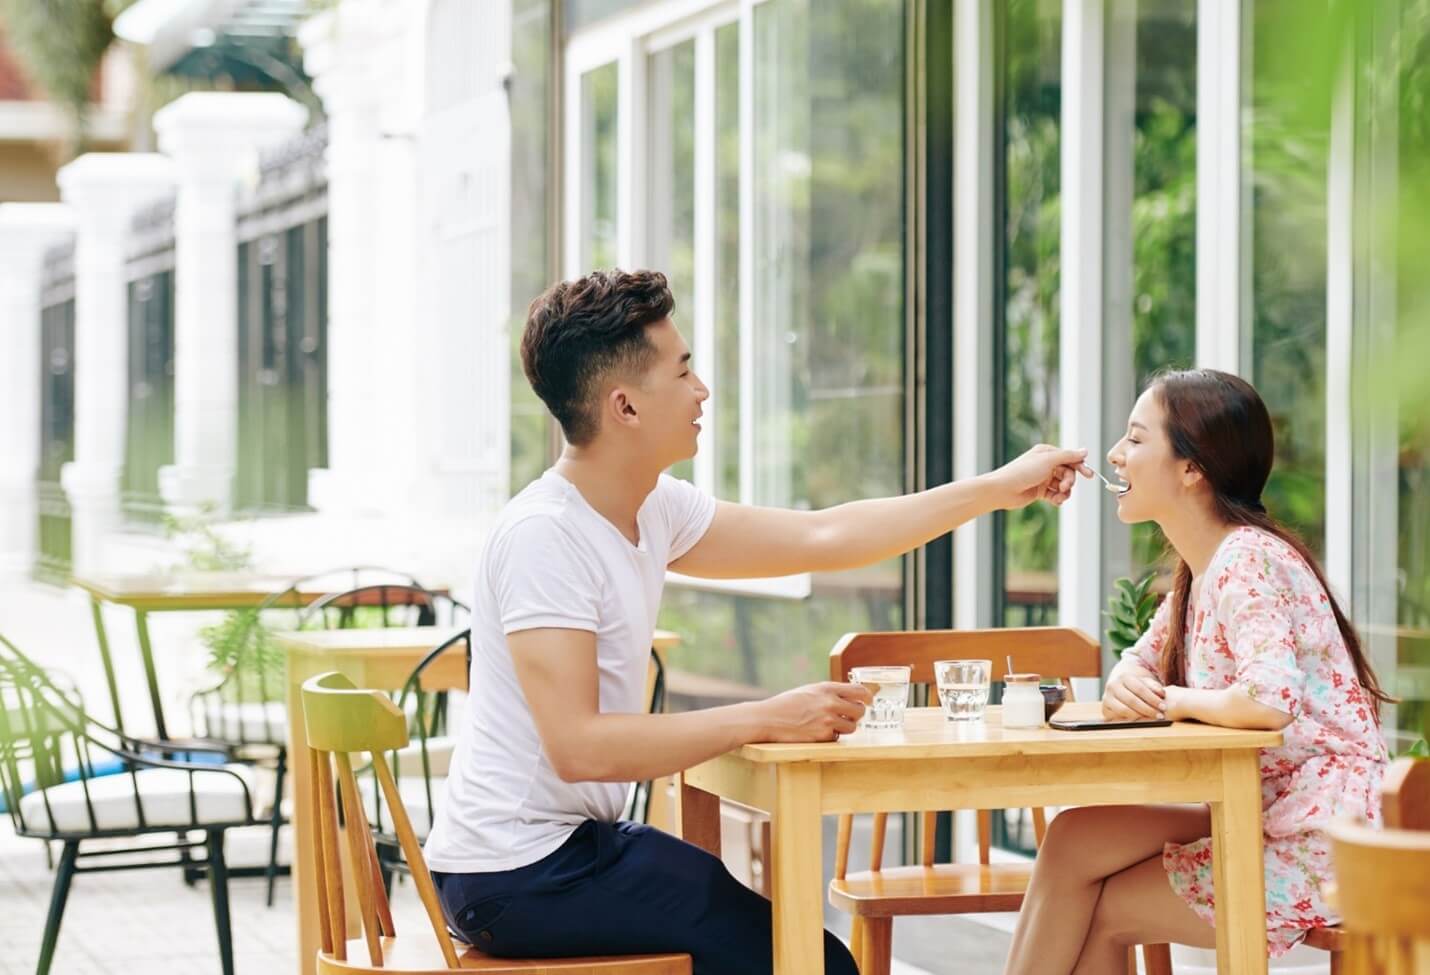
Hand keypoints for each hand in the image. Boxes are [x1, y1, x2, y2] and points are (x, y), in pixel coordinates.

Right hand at [755, 682, 871, 742]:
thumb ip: (829, 692)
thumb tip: (850, 697)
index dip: (866, 697)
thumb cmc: (786, 704)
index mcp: (827, 688)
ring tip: (831, 724)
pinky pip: (838, 737)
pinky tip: (818, 731)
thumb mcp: (809, 690)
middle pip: (860, 710)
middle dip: (856, 714)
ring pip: (852, 726)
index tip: (867, 701)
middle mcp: (830, 703)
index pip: (859, 691)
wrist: (769, 719)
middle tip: (849, 716)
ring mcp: (828, 720)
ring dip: (845, 727)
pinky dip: (832, 736)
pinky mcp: (823, 736)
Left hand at [986, 444, 1092, 509]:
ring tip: (1059, 497)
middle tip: (1065, 487)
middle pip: (1068, 472)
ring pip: (1062, 485)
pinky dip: (1058, 499)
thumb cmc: (1022, 472)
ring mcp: (1042, 478)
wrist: (1002, 490)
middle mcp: (1045, 464)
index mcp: (1047, 453)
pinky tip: (1055, 502)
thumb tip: (1085, 451)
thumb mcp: (1048, 460)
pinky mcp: (1039, 491)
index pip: (1069, 458)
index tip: (1089, 475)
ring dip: (1064, 492)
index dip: (1080, 466)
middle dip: (1069, 481)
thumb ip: (1068, 456)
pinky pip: (1055, 495)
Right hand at [1102, 665, 1166, 719]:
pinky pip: (1118, 718)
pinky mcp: (1105, 709)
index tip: (1164, 707)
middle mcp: (1112, 686)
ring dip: (1140, 717)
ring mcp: (1107, 698)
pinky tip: (1140, 722)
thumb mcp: (1146, 682)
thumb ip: (1154, 686)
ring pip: (1124, 710)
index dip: (1153, 699)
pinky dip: (1130, 721)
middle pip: (1132, 700)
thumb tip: (1161, 693)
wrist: (1120, 688)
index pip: (1140, 689)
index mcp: (1124, 677)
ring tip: (1151, 720)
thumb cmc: (1137, 687)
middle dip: (1148, 709)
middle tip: (1160, 716)